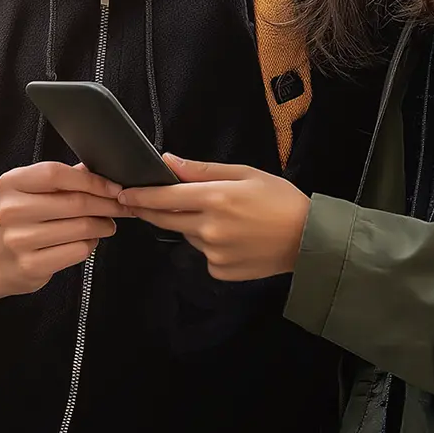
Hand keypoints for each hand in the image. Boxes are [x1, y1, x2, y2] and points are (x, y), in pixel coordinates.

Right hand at [0, 161, 131, 306]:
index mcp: (11, 183)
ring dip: (103, 225)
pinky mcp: (31, 264)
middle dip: (106, 204)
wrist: (1, 258)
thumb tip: (103, 171)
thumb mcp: (37, 191)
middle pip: (73, 203)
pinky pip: (77, 251)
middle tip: (121, 206)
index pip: (55, 174)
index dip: (91, 181)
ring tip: (108, 223)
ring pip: (80, 228)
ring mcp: (19, 239)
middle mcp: (11, 210)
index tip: (113, 188)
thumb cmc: (26, 218)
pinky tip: (90, 240)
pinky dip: (91, 244)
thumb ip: (67, 178)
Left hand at [118, 154, 310, 280]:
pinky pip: (204, 255)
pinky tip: (233, 239)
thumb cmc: (281, 201)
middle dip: (149, 211)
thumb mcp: (245, 174)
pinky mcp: (220, 271)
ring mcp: (214, 253)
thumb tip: (169, 161)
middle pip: (165, 219)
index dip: (139, 196)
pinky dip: (210, 246)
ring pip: (187, 236)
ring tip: (223, 218)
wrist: (310, 240)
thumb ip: (203, 169)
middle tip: (141, 203)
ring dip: (191, 225)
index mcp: (215, 199)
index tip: (123, 193)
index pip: (164, 197)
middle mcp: (209, 228)